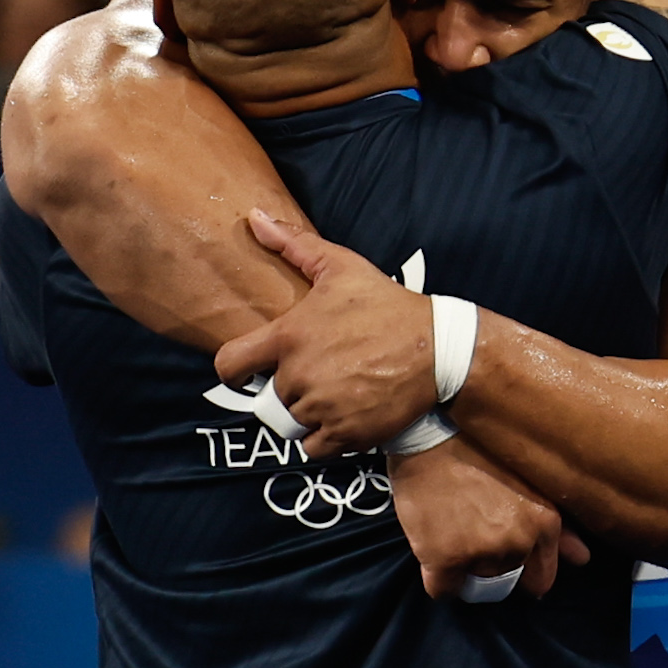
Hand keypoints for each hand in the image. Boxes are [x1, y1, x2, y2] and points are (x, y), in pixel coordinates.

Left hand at [214, 210, 439, 455]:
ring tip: (333, 396)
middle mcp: (298, 376)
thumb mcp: (341, 267)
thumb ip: (294, 244)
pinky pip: (315, 448)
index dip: (232, 373)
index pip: (229, 366)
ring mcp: (322, 408)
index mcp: (288, 337)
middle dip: (287, 392)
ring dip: (307, 416)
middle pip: (269, 400)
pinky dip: (326, 438)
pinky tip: (344, 417)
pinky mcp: (346, 433)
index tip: (245, 375)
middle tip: (317, 379)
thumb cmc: (386, 304)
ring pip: (292, 424)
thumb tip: (253, 218)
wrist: (437, 348)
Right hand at [387, 437, 590, 599]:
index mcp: (545, 524)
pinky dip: (438, 579)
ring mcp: (482, 552)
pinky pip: (443, 591)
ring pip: (474, 583)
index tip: (503, 555)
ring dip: (464, 569)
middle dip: (491, 568)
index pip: (541, 580)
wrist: (427, 435)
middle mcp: (519, 542)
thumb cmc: (477, 451)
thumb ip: (561, 526)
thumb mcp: (529, 482)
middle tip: (471, 535)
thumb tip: (582, 559)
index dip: (520, 572)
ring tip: (452, 532)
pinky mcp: (445, 559)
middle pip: (504, 581)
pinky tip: (433, 550)